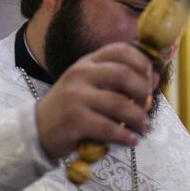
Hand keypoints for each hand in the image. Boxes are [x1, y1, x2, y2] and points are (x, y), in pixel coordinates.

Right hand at [34, 43, 157, 160]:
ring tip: (145, 126)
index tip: (151, 78)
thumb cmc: (70, 108)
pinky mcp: (74, 120)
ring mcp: (75, 97)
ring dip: (138, 117)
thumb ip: (114, 81)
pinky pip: (108, 128)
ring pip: (118, 104)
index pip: (119, 50)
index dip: (141, 62)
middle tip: (148, 104)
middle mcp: (80, 74)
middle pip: (123, 74)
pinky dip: (125, 136)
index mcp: (86, 62)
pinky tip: (131, 140)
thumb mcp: (87, 85)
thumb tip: (151, 82)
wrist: (38, 129)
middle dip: (142, 90)